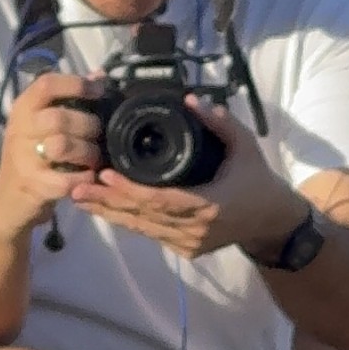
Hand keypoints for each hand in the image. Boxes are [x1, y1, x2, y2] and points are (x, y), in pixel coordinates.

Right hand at [0, 72, 105, 236]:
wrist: (7, 199)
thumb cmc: (31, 155)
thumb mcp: (41, 123)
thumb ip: (67, 100)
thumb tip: (99, 76)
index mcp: (22, 108)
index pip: (47, 84)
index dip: (76, 84)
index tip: (97, 91)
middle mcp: (19, 130)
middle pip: (59, 118)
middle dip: (87, 125)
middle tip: (97, 134)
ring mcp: (24, 159)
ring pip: (62, 146)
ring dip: (87, 151)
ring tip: (93, 157)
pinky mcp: (33, 186)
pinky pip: (66, 179)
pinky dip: (83, 177)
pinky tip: (87, 176)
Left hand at [67, 96, 300, 262]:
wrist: (272, 222)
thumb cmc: (259, 180)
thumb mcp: (246, 146)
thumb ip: (220, 122)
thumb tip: (190, 99)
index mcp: (209, 206)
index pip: (161, 200)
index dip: (130, 191)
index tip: (104, 176)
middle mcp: (194, 231)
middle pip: (142, 217)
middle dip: (107, 203)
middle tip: (76, 187)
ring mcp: (188, 244)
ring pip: (141, 229)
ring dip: (110, 213)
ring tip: (80, 198)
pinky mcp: (184, 250)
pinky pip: (150, 234)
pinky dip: (126, 220)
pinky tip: (104, 208)